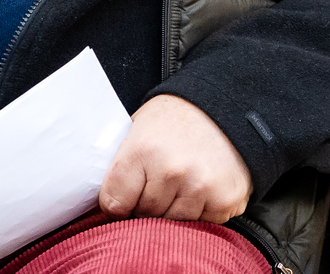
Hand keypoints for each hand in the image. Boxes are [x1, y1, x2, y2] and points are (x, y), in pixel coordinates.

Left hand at [99, 95, 251, 223]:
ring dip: (174, 210)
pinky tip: (203, 186)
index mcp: (142, 151)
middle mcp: (171, 171)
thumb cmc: (176, 118)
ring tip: (182, 181)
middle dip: (147, 204)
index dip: (119, 200)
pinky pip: (201, 224)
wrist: (226, 105)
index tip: (127, 193)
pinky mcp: (224, 201)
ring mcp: (200, 188)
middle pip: (143, 215)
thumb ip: (121, 165)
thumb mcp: (139, 128)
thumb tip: (102, 203)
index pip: (114, 204)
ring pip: (171, 224)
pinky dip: (200, 211)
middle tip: (160, 179)